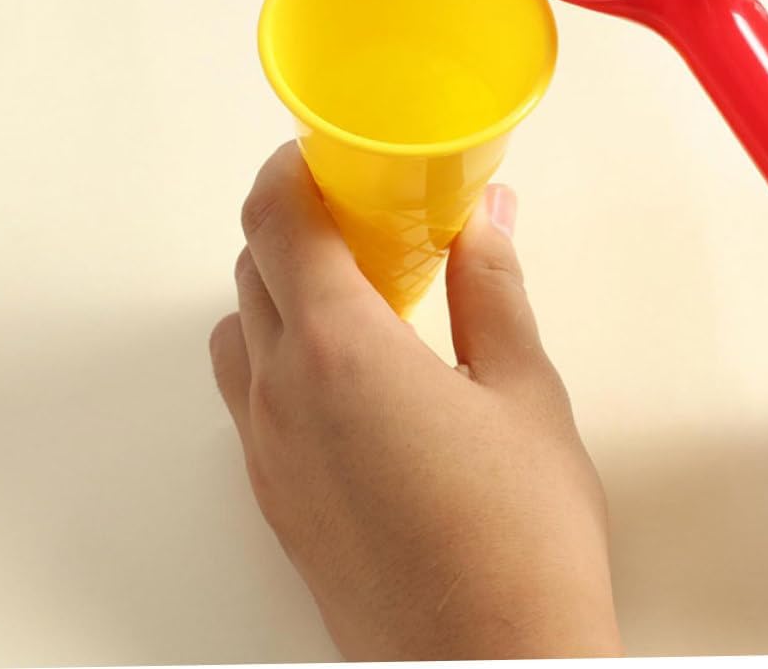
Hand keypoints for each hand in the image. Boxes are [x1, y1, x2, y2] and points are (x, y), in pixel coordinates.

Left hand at [210, 142, 621, 659]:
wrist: (495, 667)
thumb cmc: (519, 538)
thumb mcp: (524, 389)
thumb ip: (492, 288)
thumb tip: (485, 219)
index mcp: (341, 352)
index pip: (276, 221)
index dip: (291, 168)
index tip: (325, 150)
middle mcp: (283, 397)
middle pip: (253, 268)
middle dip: (296, 222)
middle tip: (364, 210)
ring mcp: (270, 455)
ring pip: (243, 331)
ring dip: (283, 289)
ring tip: (360, 289)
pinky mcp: (277, 501)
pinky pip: (252, 394)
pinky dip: (283, 352)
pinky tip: (355, 369)